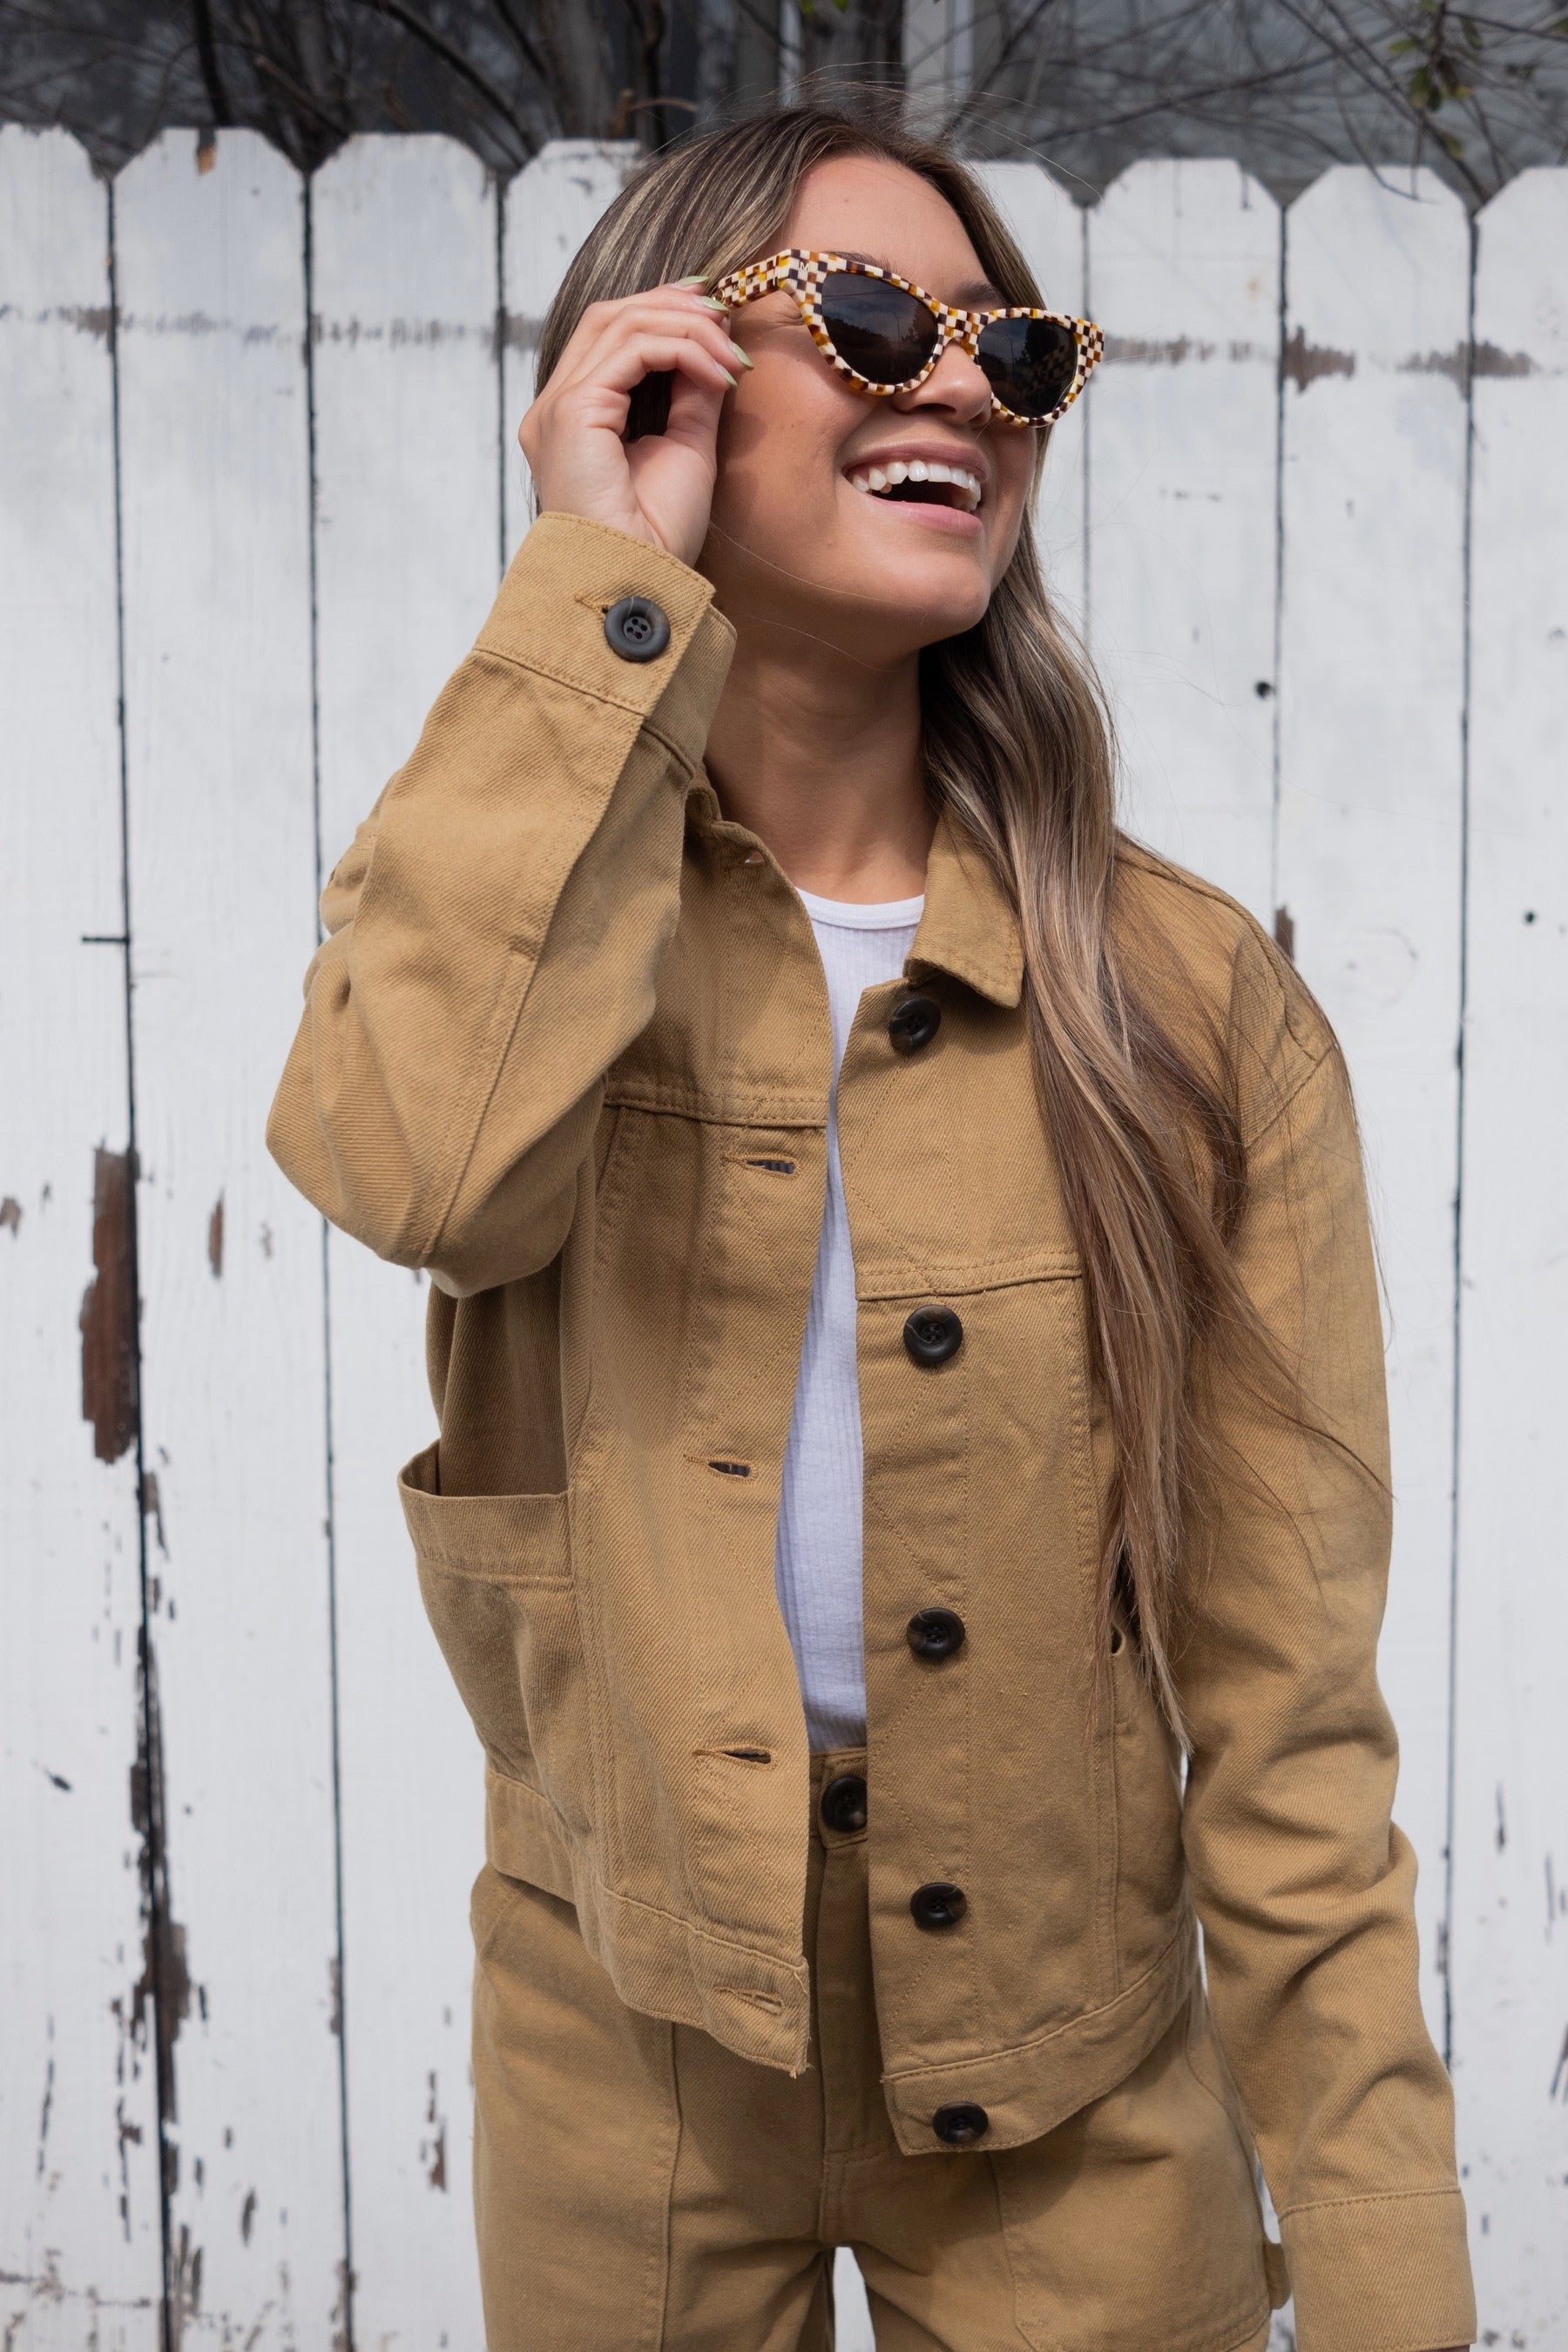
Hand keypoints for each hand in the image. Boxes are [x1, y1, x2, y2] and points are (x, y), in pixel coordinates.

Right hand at [519, 281, 745, 566]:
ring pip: (621, 323)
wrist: (641, 584)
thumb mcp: (685, 449)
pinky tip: (717, 372)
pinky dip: (682, 350)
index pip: (609, 336)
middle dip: (673, 306)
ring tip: (731, 352)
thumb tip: (714, 344)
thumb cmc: (658, 539)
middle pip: (609, 317)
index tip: (716, 318)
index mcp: (573, 419)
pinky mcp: (573, 412)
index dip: (662, 312)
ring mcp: (557, 408)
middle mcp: (554, 408)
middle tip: (726, 316)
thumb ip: (691, 394)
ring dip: (687, 327)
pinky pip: (633, 350)